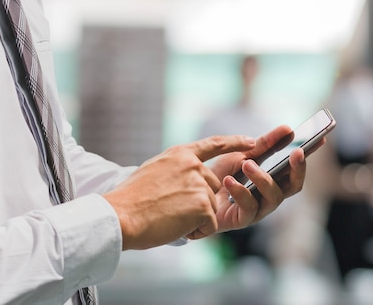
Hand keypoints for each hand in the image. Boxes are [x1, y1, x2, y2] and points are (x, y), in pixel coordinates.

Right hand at [103, 135, 255, 249]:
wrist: (121, 216)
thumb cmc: (131, 199)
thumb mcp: (154, 170)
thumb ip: (177, 168)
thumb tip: (192, 175)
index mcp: (180, 154)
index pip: (214, 144)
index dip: (235, 142)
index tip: (251, 142)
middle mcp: (193, 165)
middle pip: (213, 187)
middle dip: (199, 203)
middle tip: (170, 210)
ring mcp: (199, 183)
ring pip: (211, 207)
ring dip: (195, 218)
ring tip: (168, 217)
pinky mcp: (203, 204)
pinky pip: (210, 224)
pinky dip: (196, 231)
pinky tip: (175, 226)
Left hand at [210, 125, 324, 231]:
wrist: (193, 195)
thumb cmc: (220, 176)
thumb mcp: (242, 154)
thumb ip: (264, 144)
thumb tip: (288, 129)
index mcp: (274, 179)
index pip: (296, 167)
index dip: (310, 154)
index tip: (321, 138)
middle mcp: (271, 195)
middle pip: (294, 185)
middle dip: (298, 169)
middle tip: (296, 152)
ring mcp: (259, 210)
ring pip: (274, 197)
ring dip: (263, 179)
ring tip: (247, 165)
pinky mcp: (243, 220)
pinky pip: (249, 208)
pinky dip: (240, 192)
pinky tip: (229, 180)